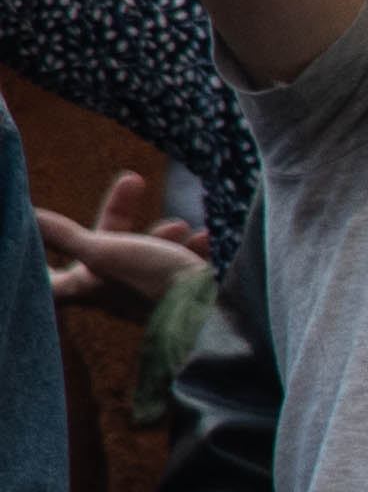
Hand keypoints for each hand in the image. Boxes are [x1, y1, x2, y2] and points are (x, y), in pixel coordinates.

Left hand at [42, 174, 207, 315]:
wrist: (215, 312)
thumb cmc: (153, 283)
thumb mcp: (105, 252)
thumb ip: (66, 236)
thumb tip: (27, 216)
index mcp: (89, 287)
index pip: (50, 283)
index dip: (36, 267)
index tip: (36, 245)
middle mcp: (113, 292)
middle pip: (102, 249)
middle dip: (119, 214)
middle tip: (133, 180)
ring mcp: (146, 294)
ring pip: (144, 254)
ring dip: (160, 233)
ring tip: (180, 224)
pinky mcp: (179, 293)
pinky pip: (178, 264)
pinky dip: (189, 248)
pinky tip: (204, 237)